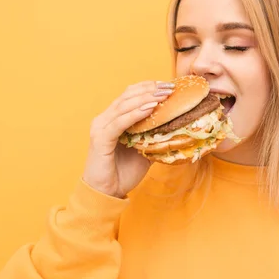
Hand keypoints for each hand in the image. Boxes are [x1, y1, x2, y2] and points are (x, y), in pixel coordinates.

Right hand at [82, 80, 174, 197]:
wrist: (106, 193)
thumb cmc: (124, 172)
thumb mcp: (144, 150)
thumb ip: (154, 137)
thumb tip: (178, 129)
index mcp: (113, 118)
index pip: (130, 94)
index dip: (149, 87)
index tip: (168, 85)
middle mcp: (104, 119)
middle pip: (128, 95)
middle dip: (150, 89)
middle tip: (169, 87)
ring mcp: (100, 127)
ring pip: (124, 105)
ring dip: (145, 98)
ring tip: (163, 95)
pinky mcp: (100, 139)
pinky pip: (119, 122)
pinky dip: (135, 114)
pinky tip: (150, 109)